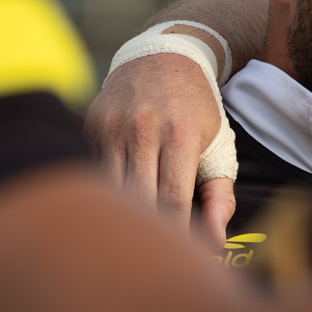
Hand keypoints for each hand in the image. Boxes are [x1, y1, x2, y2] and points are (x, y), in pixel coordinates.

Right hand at [84, 54, 234, 245]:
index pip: (172, 201)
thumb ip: (221, 195)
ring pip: (110, 189)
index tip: (179, 252)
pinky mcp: (90, 125)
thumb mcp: (219, 146)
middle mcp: (143, 129)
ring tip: (134, 234)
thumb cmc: (195, 111)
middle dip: (148, 230)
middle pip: (138, 199)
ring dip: (122, 214)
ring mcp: (113, 126)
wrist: (162, 58)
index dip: (174, 234)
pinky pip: (92, 171)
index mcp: (181, 135)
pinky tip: (114, 204)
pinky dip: (103, 191)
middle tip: (154, 253)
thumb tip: (216, 241)